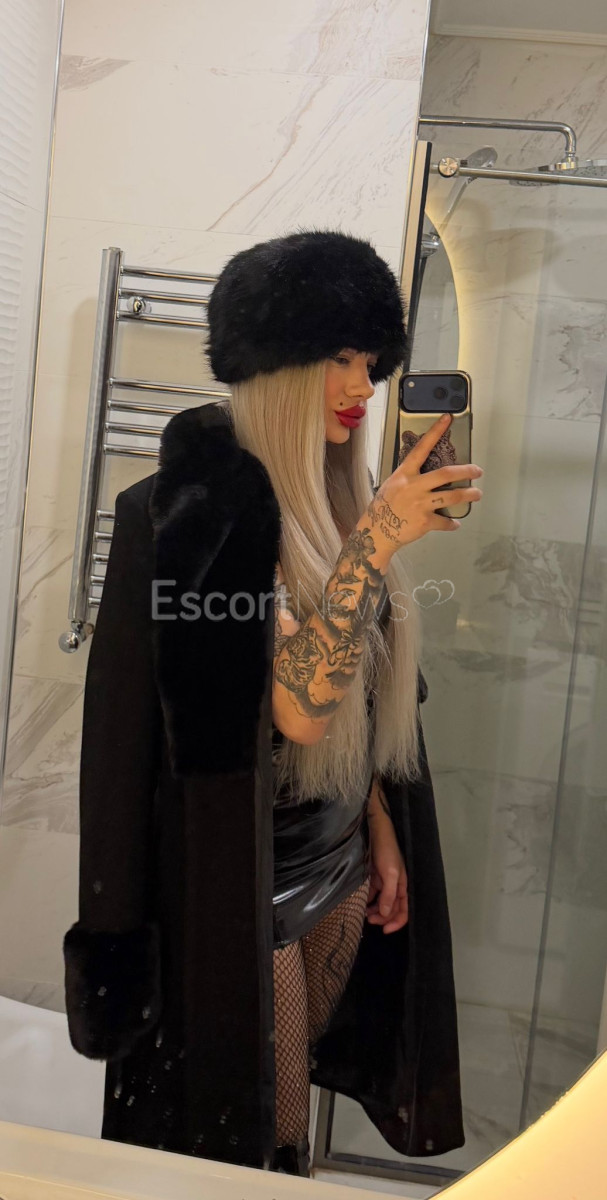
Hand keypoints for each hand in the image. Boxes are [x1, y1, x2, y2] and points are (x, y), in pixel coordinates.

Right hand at [364, 413, 483, 552]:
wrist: (377, 532)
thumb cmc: (384, 507)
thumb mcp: (393, 484)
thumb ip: (411, 478)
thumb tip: (430, 475)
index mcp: (405, 474)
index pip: (422, 448)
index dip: (435, 432)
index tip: (448, 419)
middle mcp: (414, 486)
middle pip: (446, 474)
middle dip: (466, 471)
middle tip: (477, 471)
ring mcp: (420, 504)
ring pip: (452, 496)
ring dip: (468, 494)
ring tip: (476, 494)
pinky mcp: (424, 522)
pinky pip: (445, 521)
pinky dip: (452, 523)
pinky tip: (455, 523)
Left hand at [366, 822, 408, 934]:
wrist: (376, 831)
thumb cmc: (387, 850)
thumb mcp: (390, 873)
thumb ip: (389, 894)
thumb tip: (386, 913)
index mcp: (402, 887)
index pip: (404, 911)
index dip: (396, 922)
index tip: (384, 931)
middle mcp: (394, 887)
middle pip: (391, 909)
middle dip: (382, 918)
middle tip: (369, 921)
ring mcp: (384, 882)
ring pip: (381, 903)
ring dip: (374, 911)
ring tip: (363, 914)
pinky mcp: (373, 877)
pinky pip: (371, 894)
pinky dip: (367, 901)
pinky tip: (359, 903)